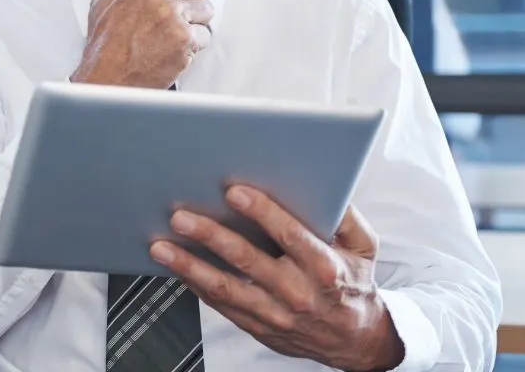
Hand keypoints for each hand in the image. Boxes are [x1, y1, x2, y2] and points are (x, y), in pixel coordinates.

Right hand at [70, 0, 212, 88]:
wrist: (106, 79)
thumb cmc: (104, 37)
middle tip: (177, 11)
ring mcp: (172, 16)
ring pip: (207, 9)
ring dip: (195, 22)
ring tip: (171, 32)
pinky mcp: (184, 41)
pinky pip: (206, 35)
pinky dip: (193, 45)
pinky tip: (172, 48)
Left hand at [149, 187, 404, 371]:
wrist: (356, 340)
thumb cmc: (353, 283)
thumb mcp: (364, 247)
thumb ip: (346, 216)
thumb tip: (326, 184)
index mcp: (324, 267)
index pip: (290, 235)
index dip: (262, 212)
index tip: (234, 192)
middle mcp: (297, 292)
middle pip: (247, 260)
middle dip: (210, 236)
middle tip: (181, 216)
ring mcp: (274, 313)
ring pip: (225, 287)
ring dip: (189, 265)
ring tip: (160, 246)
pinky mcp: (258, 326)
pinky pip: (221, 305)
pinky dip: (194, 285)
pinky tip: (174, 267)